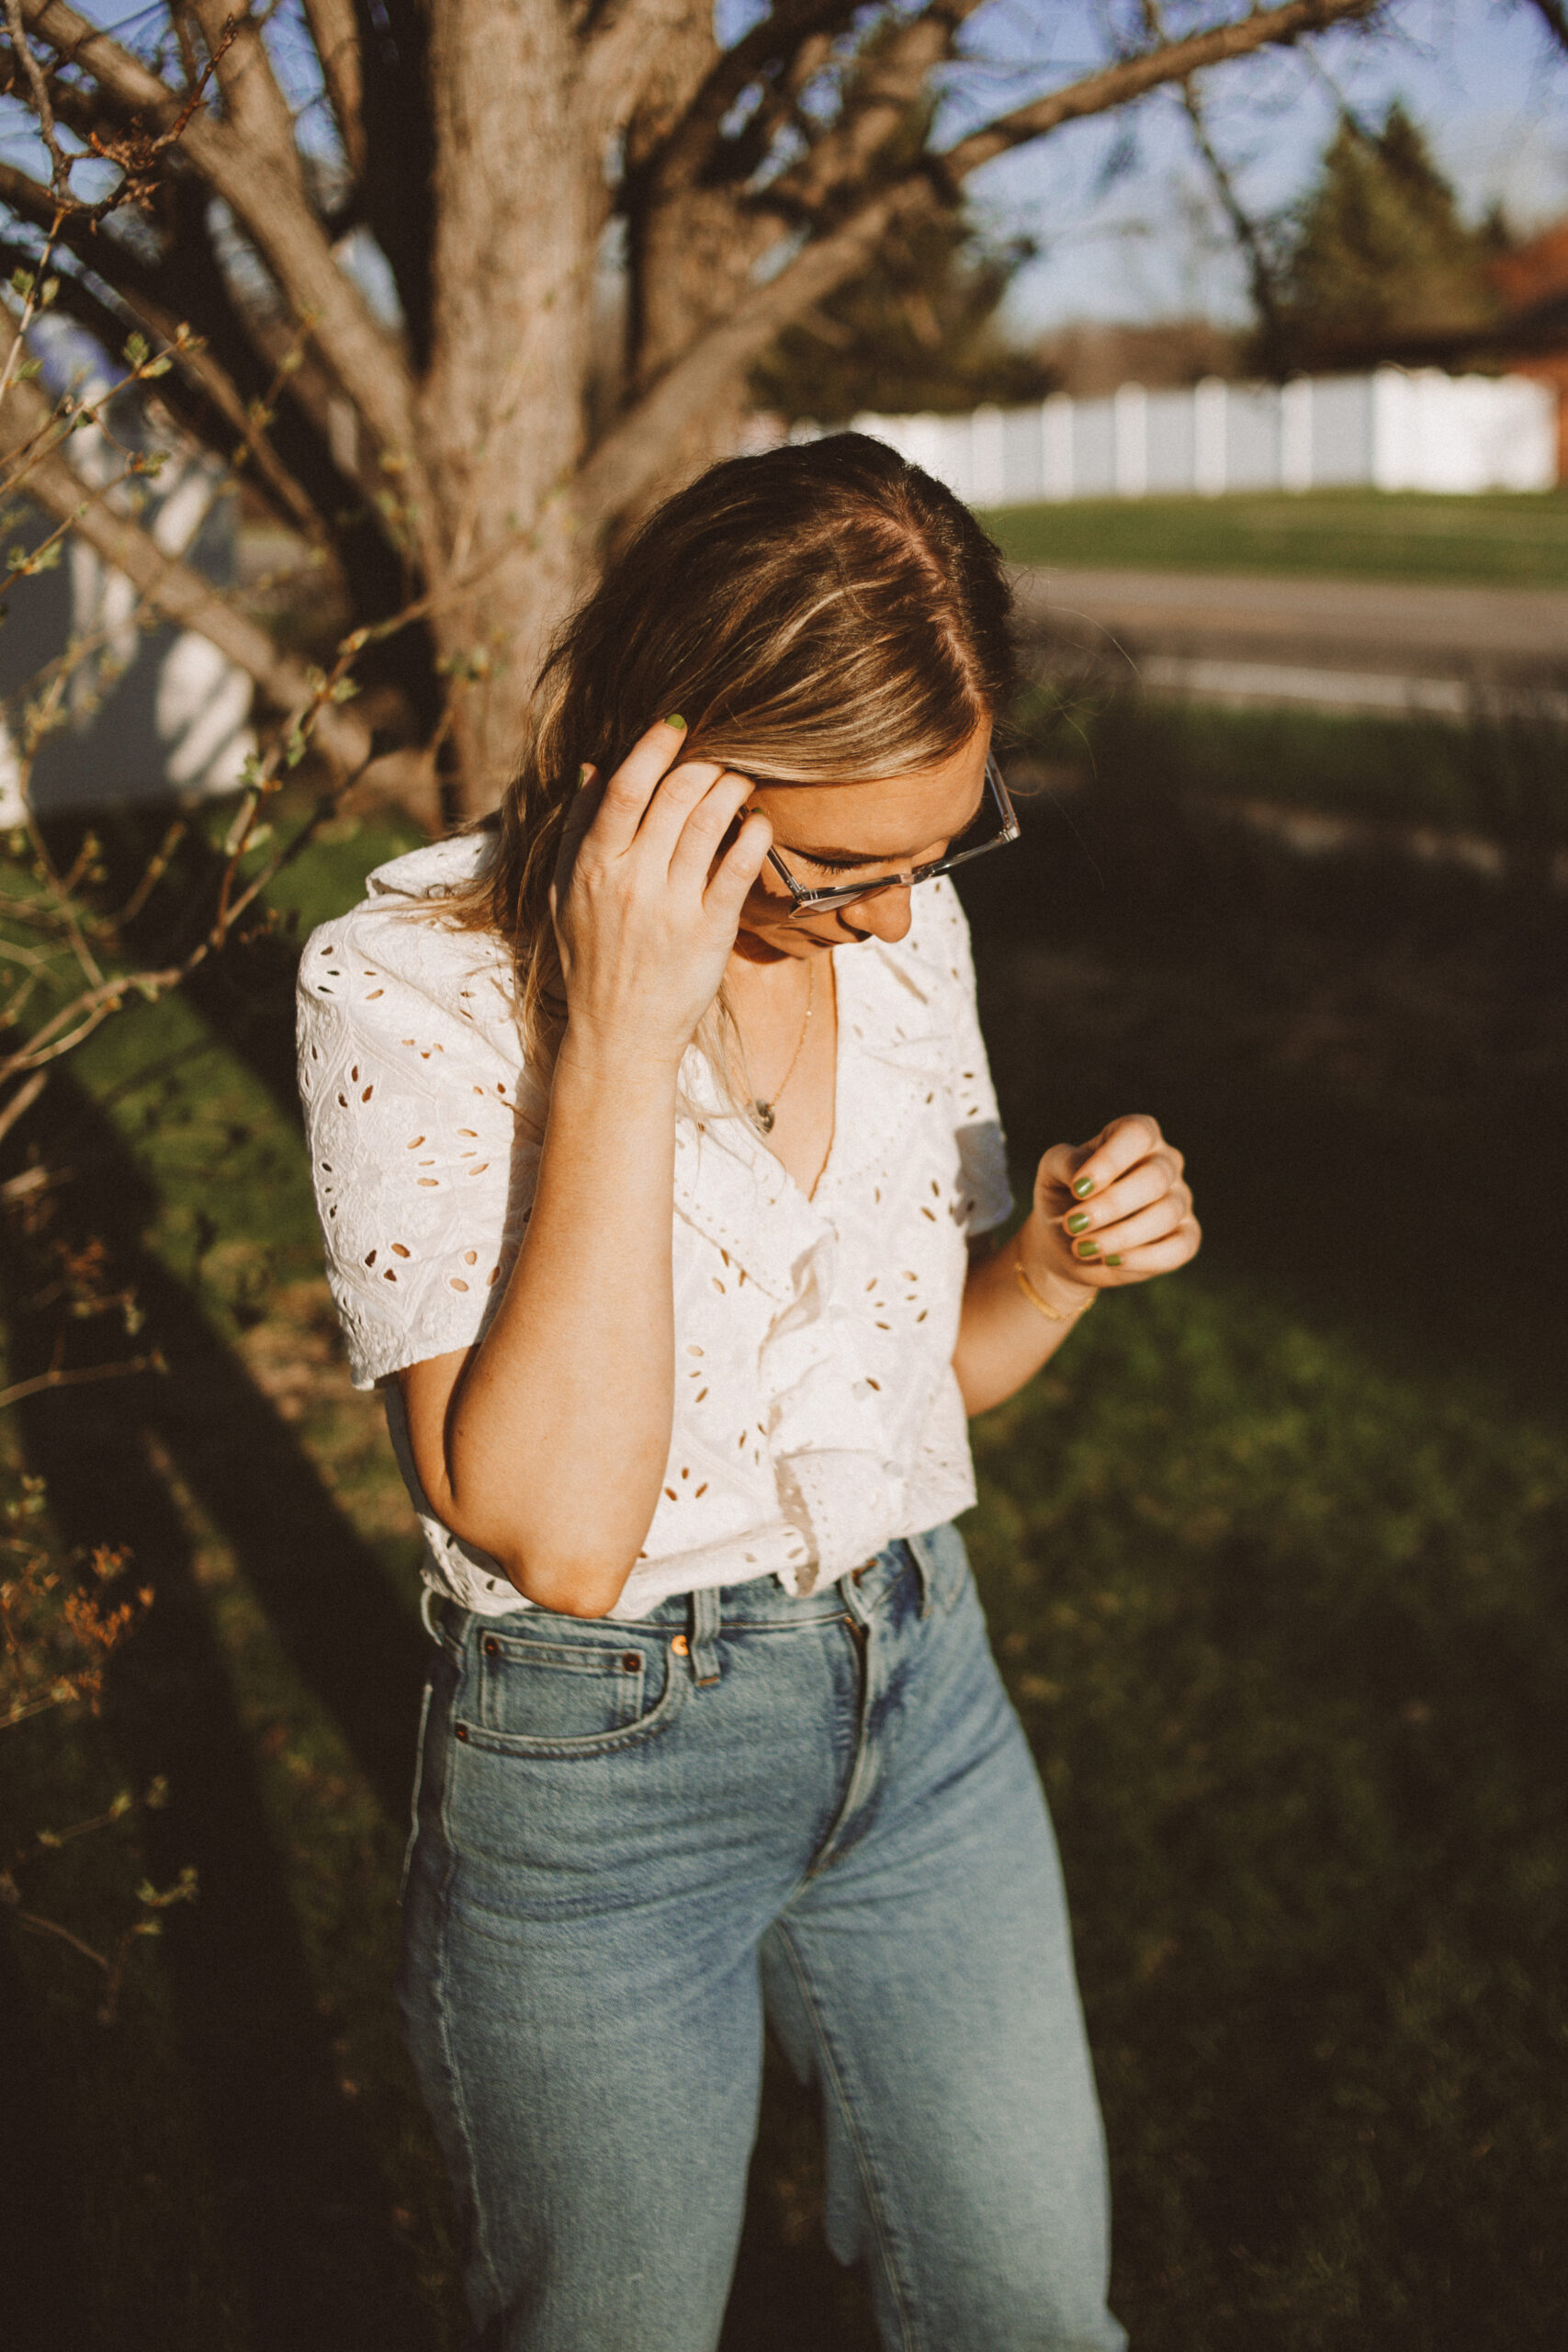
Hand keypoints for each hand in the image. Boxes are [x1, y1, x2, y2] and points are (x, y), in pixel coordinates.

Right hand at [550, 718, 772, 1073]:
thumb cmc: (591, 959)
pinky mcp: (710, 933)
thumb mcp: (566, 893)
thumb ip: (580, 829)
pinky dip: (754, 835)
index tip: (677, 723)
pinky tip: (759, 821)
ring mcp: (673, 908)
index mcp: (593, 868)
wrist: (620, 1036)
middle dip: (704, 762)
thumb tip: (595, 767)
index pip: (625, 790)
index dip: (653, 748)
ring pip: (710, 824)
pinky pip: (739, 869)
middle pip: (675, 797)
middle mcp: (632, 883)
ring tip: (743, 778)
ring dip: (733, 788)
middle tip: (722, 752)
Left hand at [1019, 1115, 1200, 1301]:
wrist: (1066, 1244)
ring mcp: (1179, 1200)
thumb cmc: (1062, 1198)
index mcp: (1136, 1136)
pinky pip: (1179, 1248)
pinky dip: (1144, 1258)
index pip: (1137, 1134)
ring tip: (1082, 1248)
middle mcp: (1165, 1162)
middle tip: (1073, 1225)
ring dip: (1120, 1235)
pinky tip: (1111, 1261)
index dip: (1110, 1161)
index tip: (1077, 1188)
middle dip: (1110, 1205)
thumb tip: (1082, 1175)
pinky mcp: (1186, 1236)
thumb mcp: (1051, 1173)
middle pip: (1154, 1178)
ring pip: (1166, 1214)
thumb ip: (1063, 1162)